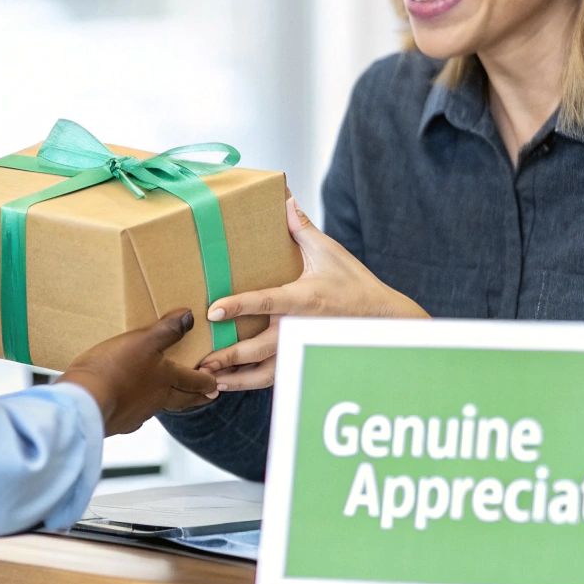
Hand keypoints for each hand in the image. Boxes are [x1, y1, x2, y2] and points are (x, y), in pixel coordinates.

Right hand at [58, 310, 219, 435]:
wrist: (85, 403)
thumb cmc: (115, 369)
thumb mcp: (143, 341)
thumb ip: (166, 330)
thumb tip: (189, 316)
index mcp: (166, 380)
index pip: (194, 380)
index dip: (207, 380)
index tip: (217, 384)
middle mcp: (157, 400)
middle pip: (183, 400)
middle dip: (197, 397)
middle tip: (209, 397)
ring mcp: (138, 414)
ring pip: (160, 407)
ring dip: (170, 403)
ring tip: (172, 399)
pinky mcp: (119, 422)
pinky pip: (136, 416)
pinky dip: (140, 410)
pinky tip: (133, 407)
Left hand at [197, 198, 426, 392]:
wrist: (384, 320)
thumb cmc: (355, 285)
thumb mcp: (330, 253)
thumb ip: (301, 228)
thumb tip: (284, 198)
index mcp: (302, 299)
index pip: (264, 302)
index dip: (237, 306)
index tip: (213, 311)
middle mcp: (299, 328)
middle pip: (257, 349)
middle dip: (227, 356)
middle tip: (199, 361)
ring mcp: (301, 348)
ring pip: (263, 373)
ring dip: (235, 379)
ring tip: (209, 381)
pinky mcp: (304, 359)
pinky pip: (274, 379)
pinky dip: (250, 385)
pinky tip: (230, 385)